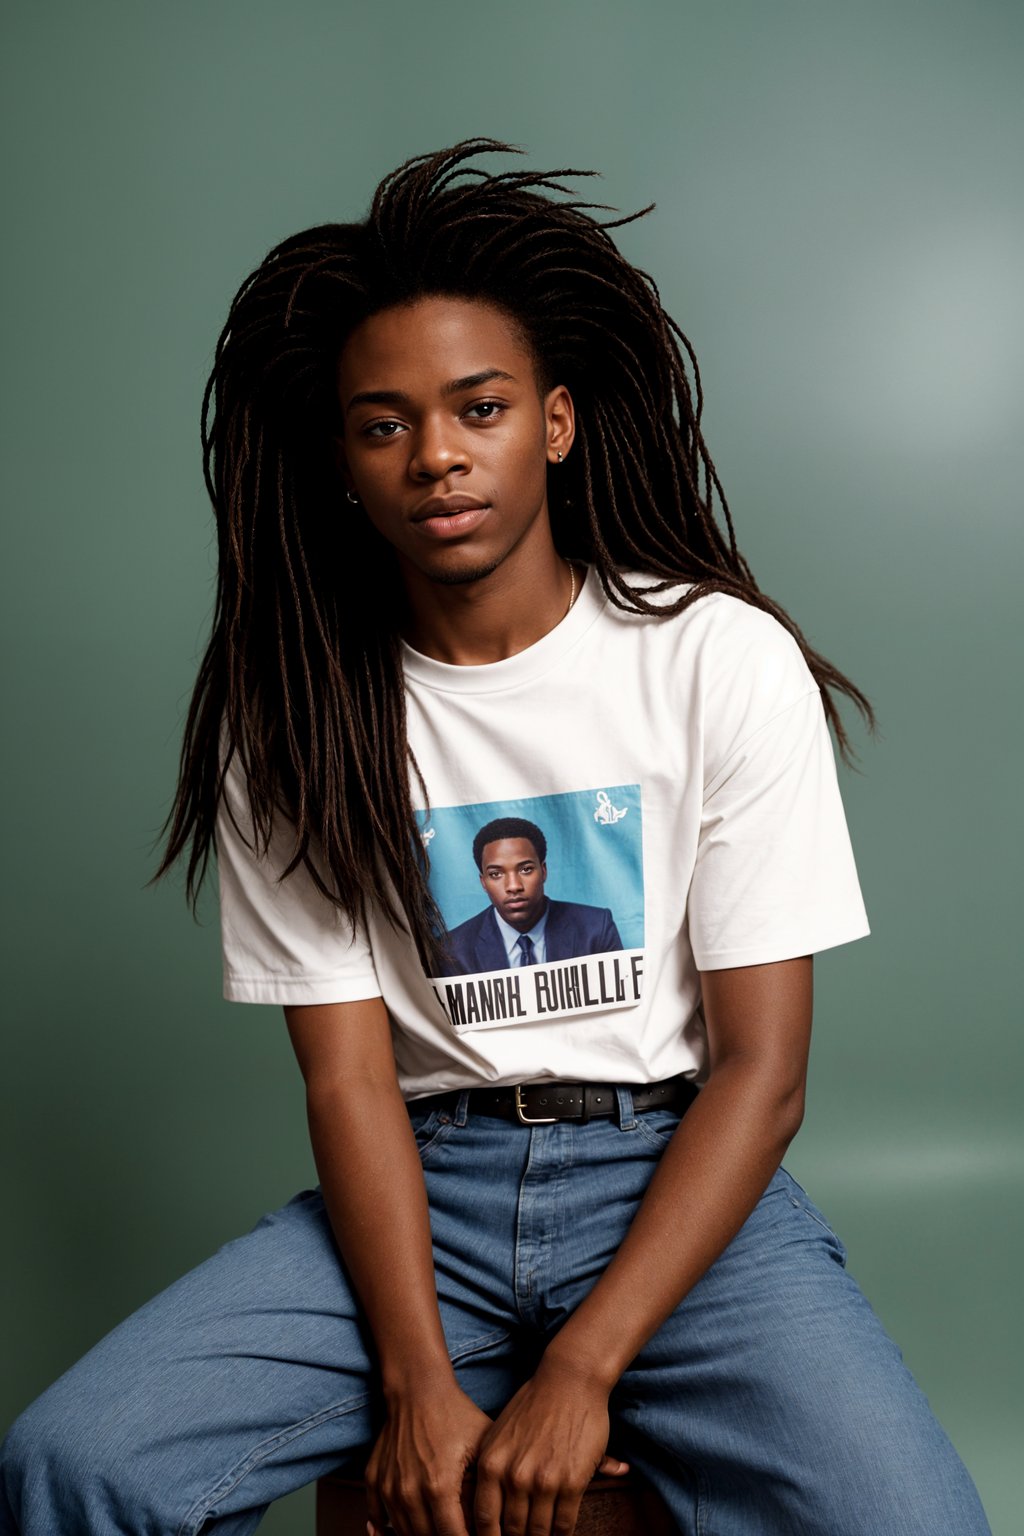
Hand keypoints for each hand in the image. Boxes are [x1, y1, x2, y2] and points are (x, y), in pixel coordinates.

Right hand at [365, 1383, 490, 1535]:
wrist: (417, 1388)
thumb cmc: (454, 1414)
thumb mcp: (481, 1447)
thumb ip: (485, 1489)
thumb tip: (492, 1521)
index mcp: (439, 1487)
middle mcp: (410, 1492)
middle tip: (457, 1529)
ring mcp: (389, 1487)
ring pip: (404, 1533)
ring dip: (420, 1535)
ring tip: (437, 1527)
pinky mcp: (374, 1479)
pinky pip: (376, 1517)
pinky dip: (385, 1530)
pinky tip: (393, 1533)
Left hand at [473, 1359, 628, 1535]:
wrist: (569, 1380)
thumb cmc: (533, 1404)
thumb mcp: (499, 1434)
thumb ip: (492, 1469)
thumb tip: (480, 1509)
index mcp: (491, 1463)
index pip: (483, 1520)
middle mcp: (514, 1476)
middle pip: (512, 1531)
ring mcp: (544, 1481)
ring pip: (539, 1531)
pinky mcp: (573, 1482)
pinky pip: (564, 1524)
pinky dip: (562, 1534)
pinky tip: (560, 1533)